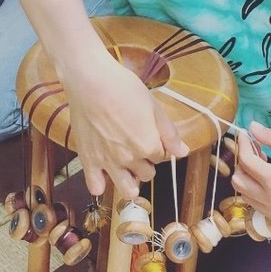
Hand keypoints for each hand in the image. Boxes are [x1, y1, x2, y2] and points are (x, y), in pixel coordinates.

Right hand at [65, 51, 188, 199]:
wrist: (90, 81)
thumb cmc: (123, 87)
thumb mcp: (153, 105)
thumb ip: (169, 133)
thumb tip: (183, 152)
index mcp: (148, 145)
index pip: (161, 157)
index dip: (158, 146)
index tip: (150, 135)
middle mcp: (129, 159)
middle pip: (147, 174)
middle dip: (146, 162)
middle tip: (137, 145)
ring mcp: (107, 162)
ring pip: (128, 190)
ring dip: (131, 182)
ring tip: (126, 166)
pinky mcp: (88, 161)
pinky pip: (96, 187)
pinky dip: (102, 184)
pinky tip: (104, 172)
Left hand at [231, 121, 270, 229]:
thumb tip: (253, 127)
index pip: (246, 161)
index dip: (243, 144)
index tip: (246, 134)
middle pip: (239, 183)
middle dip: (243, 164)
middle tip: (257, 150)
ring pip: (248, 199)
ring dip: (250, 180)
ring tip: (266, 166)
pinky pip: (263, 210)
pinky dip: (260, 195)